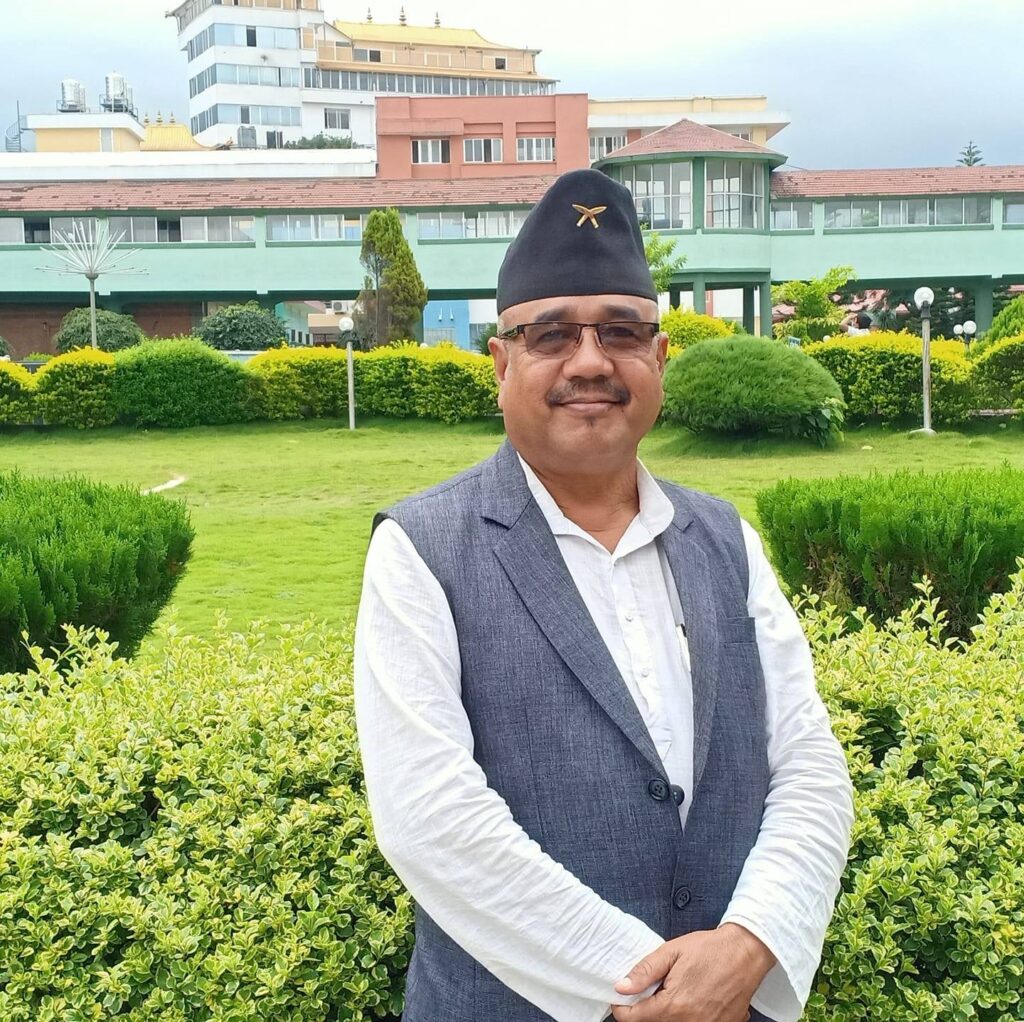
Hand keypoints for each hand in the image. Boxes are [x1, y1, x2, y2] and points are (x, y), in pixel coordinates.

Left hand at [610, 923, 775, 1021]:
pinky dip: (686, 1016)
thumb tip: (622, 987)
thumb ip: (645, 971)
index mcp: (675, 1005)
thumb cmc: (709, 949)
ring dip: (666, 1014)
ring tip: (671, 993)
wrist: (746, 952)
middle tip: (648, 991)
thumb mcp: (672, 951)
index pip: (636, 1018)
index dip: (623, 1008)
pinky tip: (690, 1000)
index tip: (621, 998)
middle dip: (645, 1010)